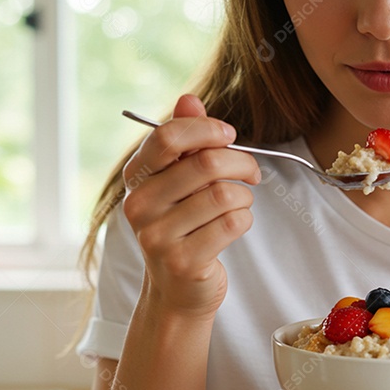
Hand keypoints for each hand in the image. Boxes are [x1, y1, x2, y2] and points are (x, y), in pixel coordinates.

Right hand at [122, 94, 261, 318]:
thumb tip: (189, 99)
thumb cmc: (184, 226)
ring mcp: (159, 236)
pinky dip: (244, 219)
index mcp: (137, 178)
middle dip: (241, 163)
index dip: (208, 130)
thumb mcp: (179, 181)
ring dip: (244, 196)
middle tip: (253, 172)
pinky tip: (235, 225)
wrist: (178, 290)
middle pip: (205, 164)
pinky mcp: (185, 261)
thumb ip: (184, 139)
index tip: (229, 136)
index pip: (169, 137)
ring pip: (224, 195)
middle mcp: (140, 206)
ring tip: (240, 203)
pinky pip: (233, 223)